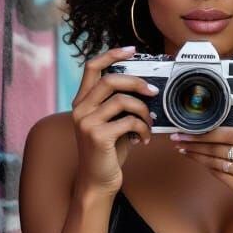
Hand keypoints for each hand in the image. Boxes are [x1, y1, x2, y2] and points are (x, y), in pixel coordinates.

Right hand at [70, 45, 155, 196]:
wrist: (97, 181)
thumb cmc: (108, 152)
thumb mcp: (112, 123)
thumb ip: (120, 105)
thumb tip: (146, 88)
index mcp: (82, 102)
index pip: (91, 67)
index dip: (112, 54)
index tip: (132, 50)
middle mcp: (80, 109)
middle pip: (110, 80)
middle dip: (136, 82)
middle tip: (152, 91)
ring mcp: (87, 122)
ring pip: (123, 101)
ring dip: (143, 111)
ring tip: (149, 123)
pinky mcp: (98, 136)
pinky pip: (129, 121)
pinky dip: (143, 128)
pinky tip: (144, 139)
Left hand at [171, 69, 232, 228]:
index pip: (228, 133)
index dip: (205, 131)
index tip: (189, 128)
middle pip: (218, 147)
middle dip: (194, 143)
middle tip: (177, 138)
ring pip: (215, 162)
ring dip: (197, 155)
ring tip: (183, 149)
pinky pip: (220, 176)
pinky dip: (208, 168)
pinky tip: (199, 162)